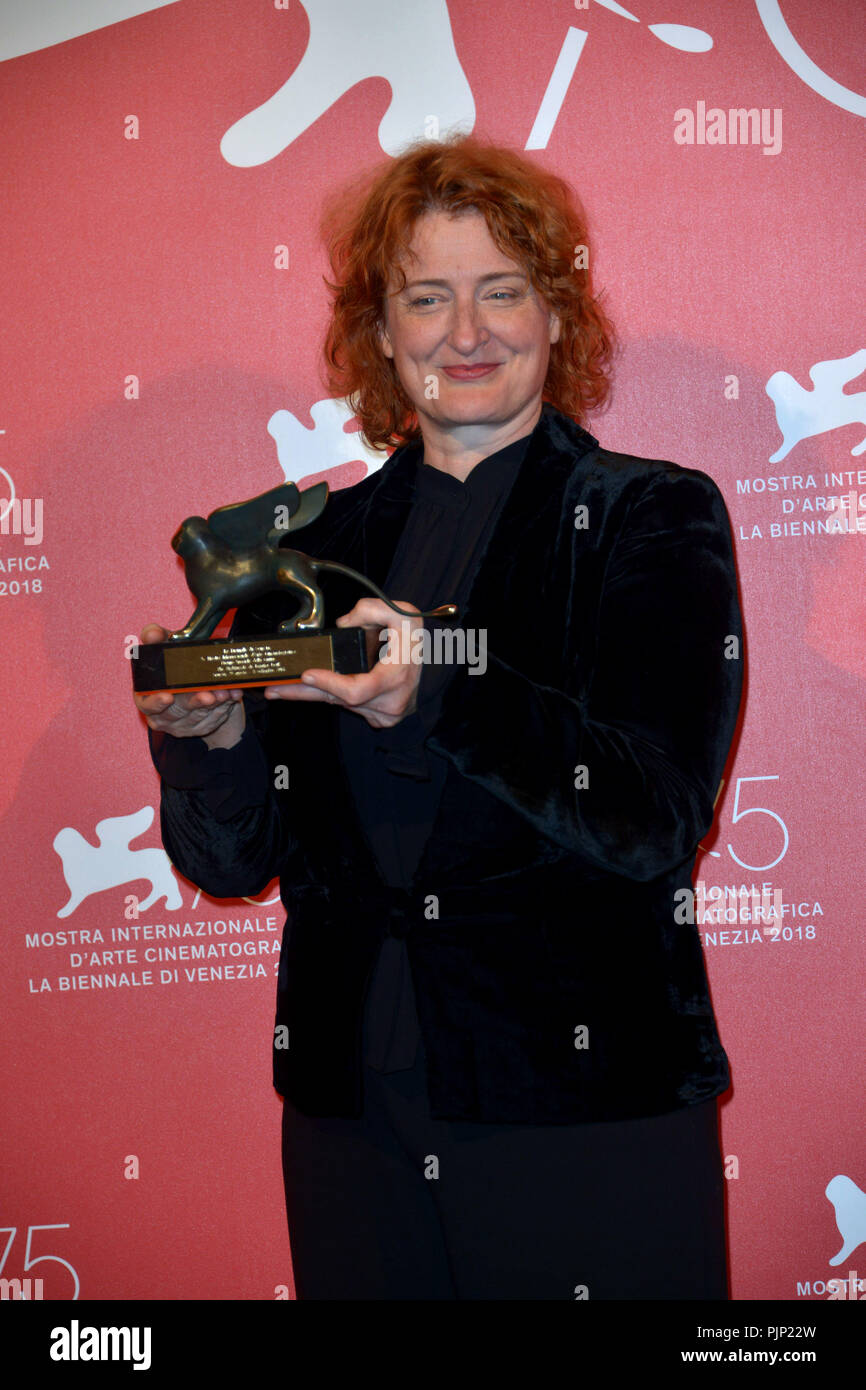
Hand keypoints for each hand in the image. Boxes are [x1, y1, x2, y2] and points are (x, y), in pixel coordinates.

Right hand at [133, 624, 245, 748]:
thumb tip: (152, 633)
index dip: (156, 702)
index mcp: (146, 696)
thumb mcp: (166, 647)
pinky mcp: (200, 727)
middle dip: (194, 701)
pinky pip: (213, 719)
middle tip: (209, 694)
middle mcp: (162, 715)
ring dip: (213, 703)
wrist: (198, 683)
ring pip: (198, 716)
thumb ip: (156, 638)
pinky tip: (232, 695)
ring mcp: (181, 725)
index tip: (167, 697)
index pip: (147, 704)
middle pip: (177, 711)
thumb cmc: (177, 666)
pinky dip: (224, 706)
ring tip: (224, 691)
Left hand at [262, 599, 423, 729]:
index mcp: (396, 678)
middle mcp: (390, 702)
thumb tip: (343, 623)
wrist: (428, 666)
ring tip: (281, 688)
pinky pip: (347, 707)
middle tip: (273, 689)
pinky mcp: (378, 718)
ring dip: (313, 694)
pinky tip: (309, 689)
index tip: (307, 674)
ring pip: (340, 704)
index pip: (357, 689)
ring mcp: (384, 714)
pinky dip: (330, 695)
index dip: (330, 684)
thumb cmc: (413, 641)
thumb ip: (372, 609)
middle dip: (303, 694)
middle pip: (339, 701)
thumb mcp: (403, 614)